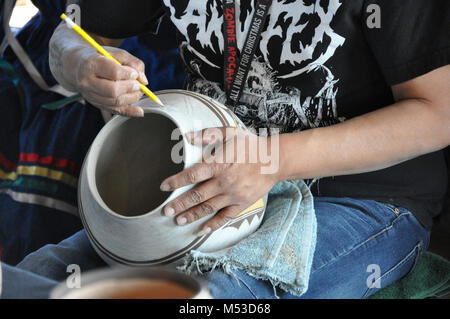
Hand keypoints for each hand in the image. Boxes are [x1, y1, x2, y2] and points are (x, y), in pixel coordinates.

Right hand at [72, 46, 147, 116]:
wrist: (78, 66)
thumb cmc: (100, 57)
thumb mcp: (116, 53)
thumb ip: (133, 63)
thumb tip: (143, 80)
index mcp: (91, 64)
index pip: (113, 72)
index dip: (128, 74)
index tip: (135, 74)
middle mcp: (87, 81)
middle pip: (113, 90)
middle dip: (130, 88)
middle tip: (138, 85)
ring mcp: (90, 95)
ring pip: (115, 102)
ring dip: (132, 98)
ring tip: (138, 91)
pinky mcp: (96, 104)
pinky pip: (114, 111)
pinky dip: (129, 112)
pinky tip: (139, 112)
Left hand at [160, 127, 280, 235]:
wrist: (275, 160)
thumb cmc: (250, 145)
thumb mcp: (230, 133)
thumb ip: (208, 134)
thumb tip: (187, 136)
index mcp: (219, 164)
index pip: (192, 175)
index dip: (176, 181)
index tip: (163, 186)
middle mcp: (224, 182)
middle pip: (197, 196)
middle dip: (179, 204)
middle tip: (165, 211)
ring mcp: (233, 195)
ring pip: (208, 208)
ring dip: (192, 215)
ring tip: (178, 221)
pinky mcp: (242, 204)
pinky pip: (225, 217)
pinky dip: (214, 224)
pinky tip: (203, 229)